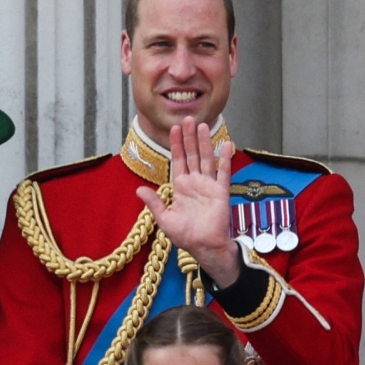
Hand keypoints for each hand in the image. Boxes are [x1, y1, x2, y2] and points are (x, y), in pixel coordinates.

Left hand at [136, 116, 240, 287]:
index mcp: (181, 187)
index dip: (176, 145)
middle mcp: (195, 182)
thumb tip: (138, 189)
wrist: (203, 246)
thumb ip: (154, 202)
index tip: (174, 129)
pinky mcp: (221, 191)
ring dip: (204, 142)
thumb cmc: (184, 235)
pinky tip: (225, 144)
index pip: (177, 161)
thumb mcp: (164, 218)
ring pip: (205, 159)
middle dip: (189, 137)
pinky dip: (224, 158)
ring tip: (202, 125)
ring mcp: (209, 185)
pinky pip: (223, 172)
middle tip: (187, 118)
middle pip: (191, 154)